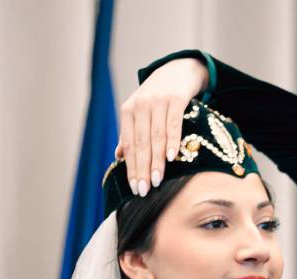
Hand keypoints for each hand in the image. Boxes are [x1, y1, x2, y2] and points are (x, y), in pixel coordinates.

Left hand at [117, 58, 208, 196]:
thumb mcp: (140, 112)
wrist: (178, 71)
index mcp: (128, 111)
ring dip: (157, 160)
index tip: (135, 188)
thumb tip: (118, 156)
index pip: (129, 144)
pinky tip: (172, 157)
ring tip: (157, 180)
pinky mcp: (177, 98)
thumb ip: (130, 133)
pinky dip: (173, 141)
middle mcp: (140, 106)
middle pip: (141, 143)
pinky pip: (174, 123)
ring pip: (156, 136)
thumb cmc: (158, 97)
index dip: (131, 167)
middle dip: (142, 169)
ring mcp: (158, 101)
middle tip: (144, 190)